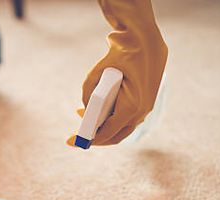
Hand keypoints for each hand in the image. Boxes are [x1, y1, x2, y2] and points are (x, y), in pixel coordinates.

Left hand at [69, 0, 167, 145]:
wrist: (144, 37)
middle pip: (116, 135)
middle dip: (95, 136)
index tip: (73, 142)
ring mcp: (145, 108)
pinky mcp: (145, 101)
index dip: (89, 139)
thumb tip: (85, 109)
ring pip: (122, 127)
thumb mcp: (97, 72)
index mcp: (133, 107)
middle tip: (77, 136)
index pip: (108, 132)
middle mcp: (142, 111)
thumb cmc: (121, 53)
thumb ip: (89, 92)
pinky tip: (98, 110)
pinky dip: (112, 117)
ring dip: (103, 124)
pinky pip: (127, 117)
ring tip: (81, 114)